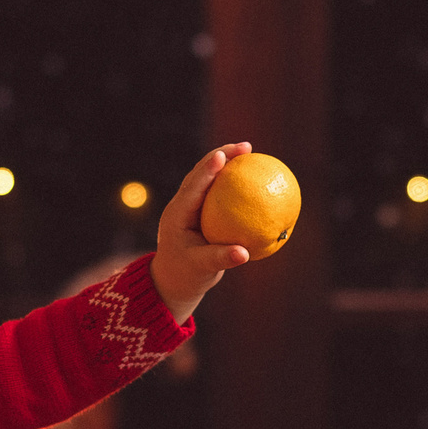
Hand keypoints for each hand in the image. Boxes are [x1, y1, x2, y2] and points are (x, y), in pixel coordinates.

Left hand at [149, 141, 252, 321]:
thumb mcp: (203, 269)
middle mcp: (182, 204)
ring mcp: (190, 206)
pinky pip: (217, 191)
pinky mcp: (200, 210)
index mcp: (178, 214)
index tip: (223, 155)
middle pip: (200, 171)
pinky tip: (253, 177)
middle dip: (222, 155)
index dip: (207, 168)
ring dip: (227, 161)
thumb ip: (222, 259)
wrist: (174, 282)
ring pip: (208, 176)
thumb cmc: (187, 276)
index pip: (193, 186)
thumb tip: (245, 254)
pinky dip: (232, 182)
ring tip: (249, 151)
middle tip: (246, 146)